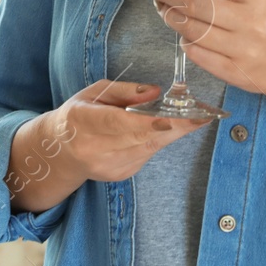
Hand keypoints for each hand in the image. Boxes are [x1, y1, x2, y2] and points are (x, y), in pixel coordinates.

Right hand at [50, 80, 211, 183]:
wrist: (62, 151)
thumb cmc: (79, 114)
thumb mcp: (94, 92)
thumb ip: (125, 91)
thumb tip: (156, 92)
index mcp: (83, 122)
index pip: (120, 123)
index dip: (149, 121)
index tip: (177, 116)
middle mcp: (95, 150)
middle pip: (142, 137)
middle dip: (176, 124)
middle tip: (203, 113)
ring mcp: (109, 166)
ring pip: (150, 146)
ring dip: (173, 130)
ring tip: (193, 115)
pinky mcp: (121, 174)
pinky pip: (147, 153)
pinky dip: (159, 139)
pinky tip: (164, 127)